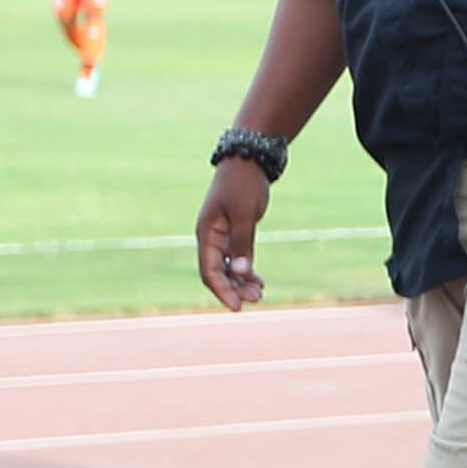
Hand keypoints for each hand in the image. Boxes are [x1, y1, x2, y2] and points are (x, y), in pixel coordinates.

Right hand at [196, 155, 272, 310]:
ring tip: (260, 293)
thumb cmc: (243, 184)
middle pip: (218, 272)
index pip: (209, 270)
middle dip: (234, 288)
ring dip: (241, 281)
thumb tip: (240, 273)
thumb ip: (241, 243)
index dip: (222, 290)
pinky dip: (246, 270)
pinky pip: (237, 258)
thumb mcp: (243, 213)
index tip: (237, 306)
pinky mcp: (235, 232)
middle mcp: (211, 237)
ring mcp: (222, 235)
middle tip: (256, 299)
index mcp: (206, 233)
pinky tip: (258, 281)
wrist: (249, 160)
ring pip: (228, 267)